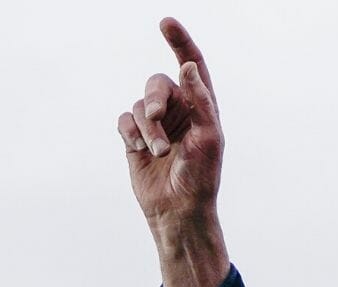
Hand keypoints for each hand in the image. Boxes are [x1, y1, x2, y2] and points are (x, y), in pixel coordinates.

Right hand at [117, 17, 228, 286]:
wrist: (180, 210)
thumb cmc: (202, 177)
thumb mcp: (209, 138)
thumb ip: (201, 102)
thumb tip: (188, 68)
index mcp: (203, 108)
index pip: (192, 66)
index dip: (180, 42)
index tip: (166, 22)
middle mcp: (179, 111)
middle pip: (157, 83)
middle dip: (155, 98)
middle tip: (156, 116)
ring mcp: (156, 124)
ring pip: (139, 105)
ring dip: (147, 128)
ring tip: (159, 152)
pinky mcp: (135, 138)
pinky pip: (124, 119)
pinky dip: (131, 133)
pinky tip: (142, 151)